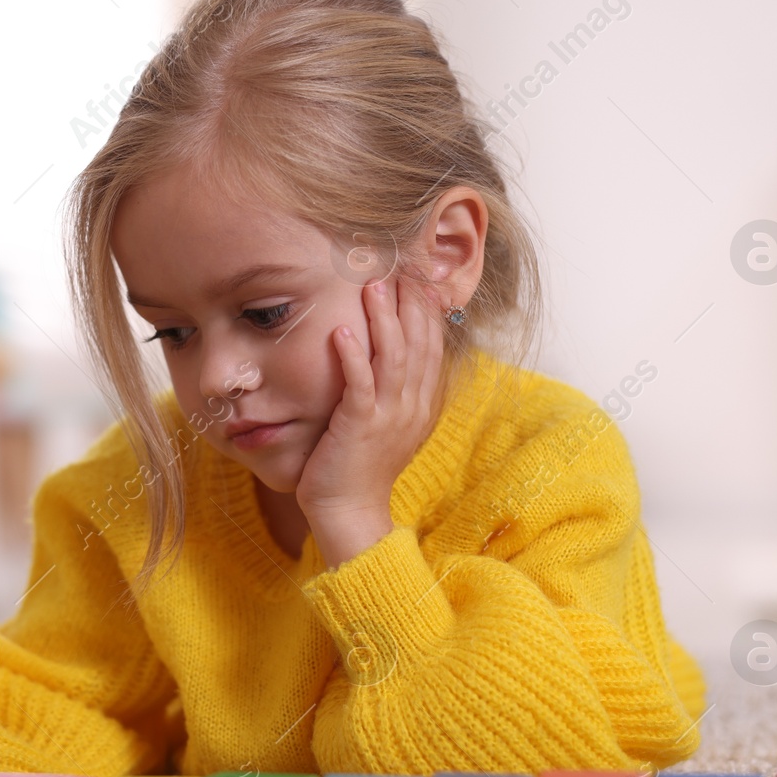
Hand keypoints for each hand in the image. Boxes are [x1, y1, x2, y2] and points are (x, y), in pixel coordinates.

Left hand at [296, 275, 444, 567]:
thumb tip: (397, 352)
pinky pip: (361, 385)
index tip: (417, 276)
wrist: (350, 511)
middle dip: (409, 303)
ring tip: (373, 285)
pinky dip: (354, 355)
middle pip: (418, 343)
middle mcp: (412, 406)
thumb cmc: (361, 465)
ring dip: (383, 318)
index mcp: (422, 403)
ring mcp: (388, 416)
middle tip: (397, 265)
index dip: (426, 309)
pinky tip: (345, 330)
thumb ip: (398, 388)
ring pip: (393, 357)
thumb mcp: (390, 422)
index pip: (431, 345)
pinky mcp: (360, 427)